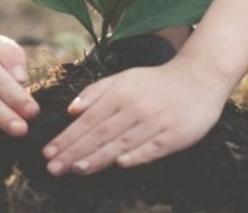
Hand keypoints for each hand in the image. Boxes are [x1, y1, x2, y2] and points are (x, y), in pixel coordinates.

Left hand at [42, 55, 226, 175]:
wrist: (199, 78)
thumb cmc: (156, 81)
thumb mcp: (124, 78)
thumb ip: (96, 92)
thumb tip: (70, 110)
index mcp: (120, 94)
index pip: (88, 120)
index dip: (67, 137)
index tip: (48, 153)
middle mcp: (135, 107)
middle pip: (100, 133)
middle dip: (74, 151)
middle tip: (53, 168)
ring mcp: (155, 122)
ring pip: (122, 142)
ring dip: (98, 156)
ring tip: (76, 169)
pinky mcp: (175, 135)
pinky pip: (153, 148)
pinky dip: (137, 155)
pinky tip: (121, 164)